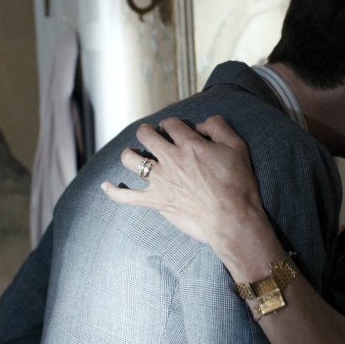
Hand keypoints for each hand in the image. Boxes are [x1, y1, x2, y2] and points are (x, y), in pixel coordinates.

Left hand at [101, 116, 269, 252]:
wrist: (232, 220)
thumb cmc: (238, 185)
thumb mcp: (237, 147)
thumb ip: (218, 127)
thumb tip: (200, 124)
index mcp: (190, 144)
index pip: (171, 123)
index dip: (173, 124)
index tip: (176, 131)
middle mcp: (171, 160)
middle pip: (146, 136)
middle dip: (147, 132)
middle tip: (151, 137)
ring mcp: (160, 181)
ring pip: (131, 160)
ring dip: (130, 154)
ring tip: (134, 154)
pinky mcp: (156, 201)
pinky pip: (126, 197)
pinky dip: (114, 191)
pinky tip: (106, 186)